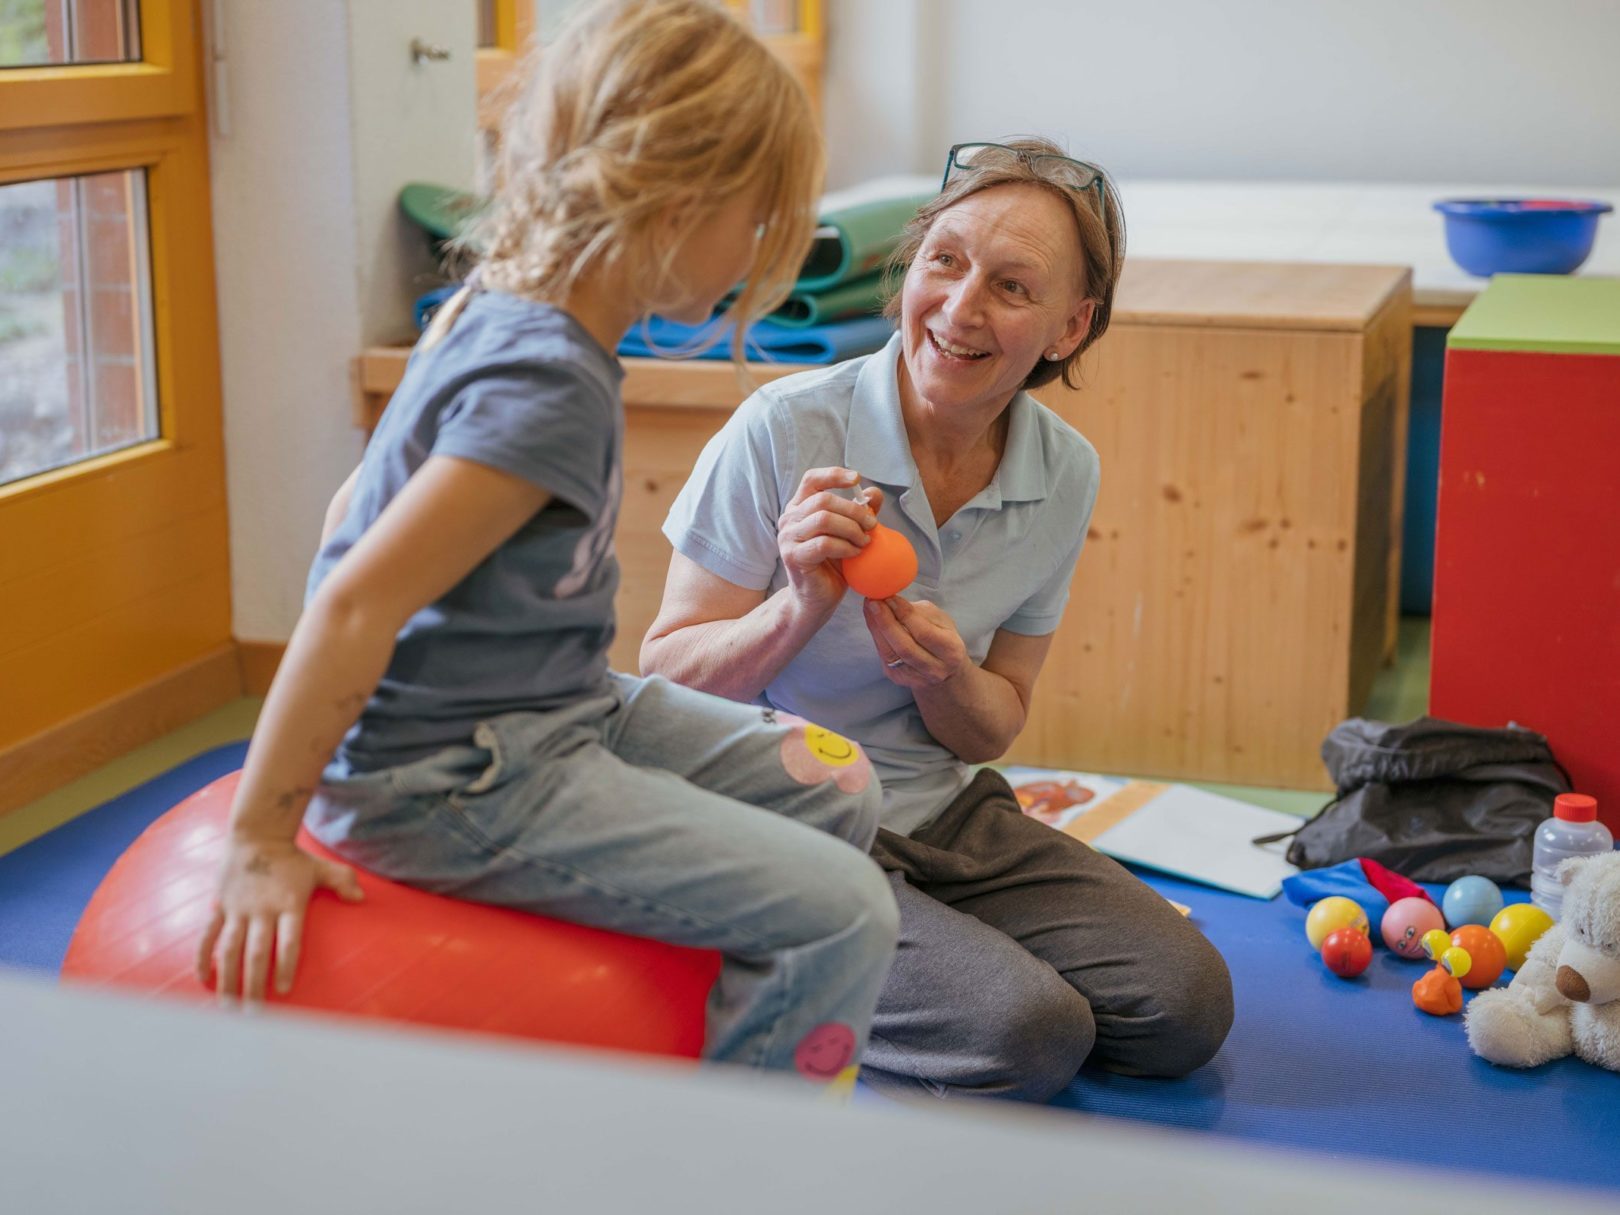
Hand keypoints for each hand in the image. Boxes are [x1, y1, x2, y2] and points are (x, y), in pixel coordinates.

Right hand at [195, 835, 363, 1003]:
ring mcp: (238, 909)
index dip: (287, 965)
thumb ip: (342, 882)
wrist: (256, 833)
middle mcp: (262, 910)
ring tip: (228, 1007)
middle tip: (254, 1015)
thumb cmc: (293, 858)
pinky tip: (203, 980)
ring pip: (230, 949)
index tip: (285, 990)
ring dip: (228, 979)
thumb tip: (361, 899)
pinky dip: (203, 957)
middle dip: (254, 985)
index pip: (288, 941)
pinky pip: (208, 935)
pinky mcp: (220, 906)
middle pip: (257, 953)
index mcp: (289, 903)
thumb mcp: (320, 867)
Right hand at [777, 467, 883, 613]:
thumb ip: (860, 513)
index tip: (857, 479)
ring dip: (851, 529)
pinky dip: (845, 547)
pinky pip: (824, 543)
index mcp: (799, 508)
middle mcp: (789, 519)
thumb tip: (874, 493)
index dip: (834, 475)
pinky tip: (855, 554)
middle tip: (873, 524)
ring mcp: (788, 537)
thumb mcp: (849, 535)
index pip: (812, 480)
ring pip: (824, 519)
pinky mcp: (793, 556)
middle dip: (854, 510)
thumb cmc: (832, 566)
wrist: (816, 600)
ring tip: (865, 542)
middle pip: (824, 500)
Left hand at [864, 596, 969, 688]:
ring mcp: (915, 677)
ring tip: (869, 608)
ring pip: (890, 653)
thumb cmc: (942, 638)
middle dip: (886, 621)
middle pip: (904, 646)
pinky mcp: (898, 678)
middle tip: (873, 601)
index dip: (904, 614)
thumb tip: (892, 600)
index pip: (924, 633)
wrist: (944, 671)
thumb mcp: (941, 621)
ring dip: (876, 628)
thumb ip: (919, 612)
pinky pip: (883, 656)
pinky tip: (872, 621)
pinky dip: (876, 636)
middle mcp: (934, 669)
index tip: (890, 597)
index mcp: (950, 650)